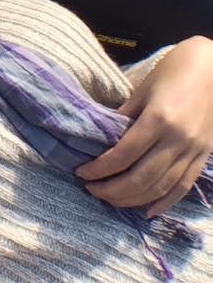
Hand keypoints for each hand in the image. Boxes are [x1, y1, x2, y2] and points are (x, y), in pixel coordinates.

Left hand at [75, 35, 212, 217]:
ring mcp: (193, 151)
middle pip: (141, 178)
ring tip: (110, 199)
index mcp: (158, 119)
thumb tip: (103, 139)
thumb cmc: (173, 71)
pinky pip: (183, 187)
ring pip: (160, 188)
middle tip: (91, 189)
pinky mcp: (203, 157)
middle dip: (112, 190)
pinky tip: (147, 211)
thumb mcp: (143, 89)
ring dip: (132, 199)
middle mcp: (177, 140)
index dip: (100, 168)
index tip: (82, 172)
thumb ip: (125, 116)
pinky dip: (164, 202)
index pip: (123, 155)